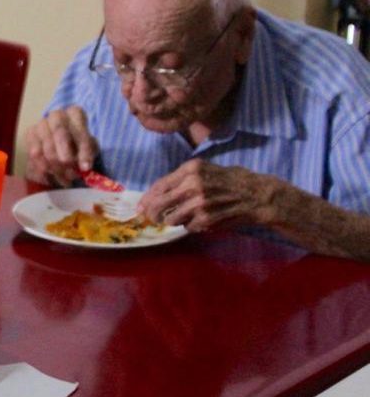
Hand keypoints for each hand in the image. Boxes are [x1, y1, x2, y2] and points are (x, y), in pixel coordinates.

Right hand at [24, 106, 97, 185]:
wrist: (58, 145)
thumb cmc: (76, 145)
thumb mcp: (88, 148)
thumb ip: (88, 155)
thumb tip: (84, 167)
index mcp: (75, 113)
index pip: (80, 130)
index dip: (83, 150)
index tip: (85, 168)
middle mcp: (57, 115)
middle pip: (60, 134)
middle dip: (66, 157)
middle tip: (71, 174)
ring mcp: (41, 124)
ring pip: (47, 148)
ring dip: (57, 167)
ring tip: (65, 178)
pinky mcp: (30, 134)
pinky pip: (35, 154)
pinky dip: (45, 167)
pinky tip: (52, 174)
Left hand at [138, 159, 279, 231]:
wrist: (256, 195)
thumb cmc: (229, 181)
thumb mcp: (204, 170)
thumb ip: (181, 180)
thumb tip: (155, 196)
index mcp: (190, 169)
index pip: (159, 185)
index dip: (147, 198)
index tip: (140, 207)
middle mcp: (192, 184)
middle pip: (159, 204)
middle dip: (153, 214)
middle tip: (152, 219)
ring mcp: (199, 202)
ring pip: (171, 219)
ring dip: (175, 221)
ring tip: (186, 217)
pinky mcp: (206, 218)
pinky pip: (188, 227)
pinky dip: (192, 226)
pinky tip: (202, 220)